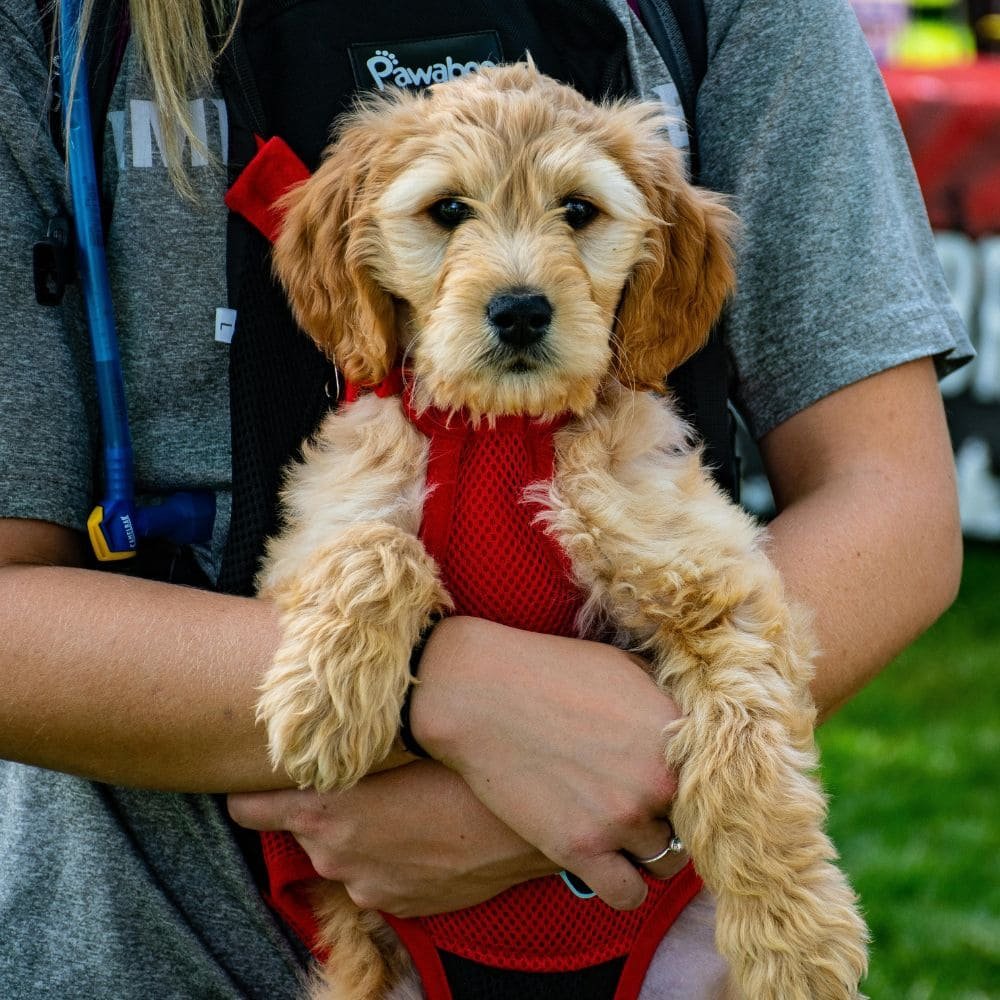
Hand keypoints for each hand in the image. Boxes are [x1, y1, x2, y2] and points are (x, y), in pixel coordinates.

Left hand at [227, 760, 555, 916]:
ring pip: (345, 852)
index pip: (248, 809)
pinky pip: (380, 874)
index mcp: (324, 813)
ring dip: (363, 833)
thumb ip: (349, 741)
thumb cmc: (461, 767)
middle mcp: (335, 858)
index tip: (260, 770)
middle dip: (325, 804)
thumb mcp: (399, 741)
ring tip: (408, 801)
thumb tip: (325, 721)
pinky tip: (428, 830)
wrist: (525, 823)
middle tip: (367, 773)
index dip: (250, 789)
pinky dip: (393, 856)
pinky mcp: (402, 906)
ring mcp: (369, 889)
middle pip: (304, 828)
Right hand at [410, 617, 684, 909]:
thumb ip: (666, 702)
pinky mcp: (578, 848)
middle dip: (673, 816)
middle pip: (694, 824)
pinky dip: (624, 885)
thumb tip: (690, 724)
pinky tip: (608, 863)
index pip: (717, 782)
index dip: (698, 784)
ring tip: (622, 829)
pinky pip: (627, 894)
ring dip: (648, 849)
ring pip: (665, 862)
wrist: (481, 692)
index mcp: (676, 732)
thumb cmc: (551, 670)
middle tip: (645, 804)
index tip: (679, 785)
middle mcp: (658, 780)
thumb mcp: (624, 668)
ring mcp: (619, 818)